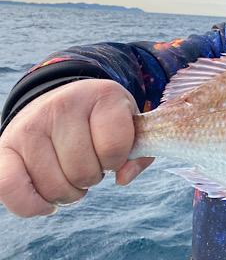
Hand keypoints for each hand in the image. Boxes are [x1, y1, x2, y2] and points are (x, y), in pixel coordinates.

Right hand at [0, 79, 153, 216]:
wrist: (63, 102)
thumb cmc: (103, 121)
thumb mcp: (130, 126)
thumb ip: (139, 155)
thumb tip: (122, 179)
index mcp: (103, 94)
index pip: (114, 147)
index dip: (118, 160)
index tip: (113, 151)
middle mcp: (63, 104)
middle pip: (83, 171)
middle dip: (92, 177)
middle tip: (89, 162)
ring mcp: (30, 124)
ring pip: (54, 187)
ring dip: (68, 192)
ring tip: (70, 173)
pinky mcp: (4, 145)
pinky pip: (10, 187)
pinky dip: (32, 205)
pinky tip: (46, 202)